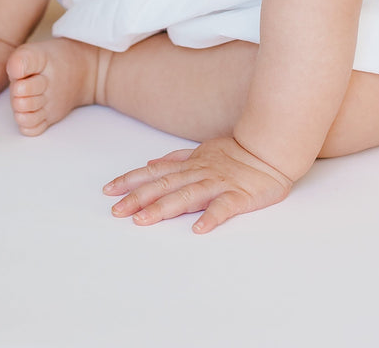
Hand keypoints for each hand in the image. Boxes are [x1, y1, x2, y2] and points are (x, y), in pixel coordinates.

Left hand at [102, 134, 293, 233]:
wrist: (270, 149)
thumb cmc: (235, 153)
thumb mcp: (200, 151)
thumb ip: (175, 159)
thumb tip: (150, 163)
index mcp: (189, 164)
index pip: (154, 172)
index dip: (131, 180)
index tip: (109, 191)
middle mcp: (199, 173)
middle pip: (164, 185)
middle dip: (138, 198)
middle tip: (116, 211)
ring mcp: (218, 184)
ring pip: (186, 196)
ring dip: (163, 208)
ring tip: (142, 221)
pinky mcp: (238, 196)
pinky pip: (223, 207)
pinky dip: (210, 217)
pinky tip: (198, 230)